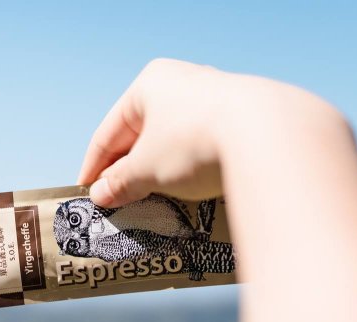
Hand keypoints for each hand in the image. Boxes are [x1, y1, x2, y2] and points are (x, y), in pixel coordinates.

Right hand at [77, 58, 229, 206]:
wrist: (268, 137)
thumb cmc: (194, 143)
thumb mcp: (146, 170)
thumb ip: (120, 182)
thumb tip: (101, 194)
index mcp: (149, 85)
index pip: (110, 131)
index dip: (95, 166)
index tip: (87, 192)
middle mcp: (182, 83)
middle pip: (143, 135)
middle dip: (129, 171)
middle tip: (118, 202)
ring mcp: (214, 99)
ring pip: (174, 142)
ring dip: (159, 173)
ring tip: (151, 203)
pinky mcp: (241, 119)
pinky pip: (202, 147)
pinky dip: (189, 170)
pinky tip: (187, 193)